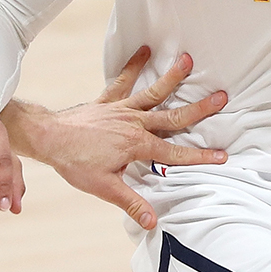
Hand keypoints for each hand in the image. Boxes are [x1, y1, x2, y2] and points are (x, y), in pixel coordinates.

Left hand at [27, 47, 227, 229]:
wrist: (48, 138)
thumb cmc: (75, 163)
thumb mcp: (104, 188)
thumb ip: (131, 202)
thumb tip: (152, 221)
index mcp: (137, 145)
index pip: (174, 154)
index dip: (199, 156)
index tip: (222, 155)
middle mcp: (134, 123)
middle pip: (172, 116)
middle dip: (199, 109)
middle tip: (222, 97)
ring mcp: (121, 109)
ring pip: (153, 92)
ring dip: (172, 77)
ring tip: (188, 60)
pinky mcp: (108, 101)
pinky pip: (123, 81)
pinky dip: (134, 66)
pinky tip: (145, 50)